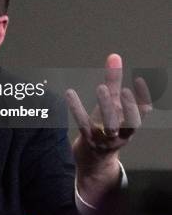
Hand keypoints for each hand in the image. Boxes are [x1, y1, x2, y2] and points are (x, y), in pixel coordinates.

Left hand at [65, 54, 151, 203]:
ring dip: (106, 106)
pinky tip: (70, 93)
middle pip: (128, 121)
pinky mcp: (88, 141)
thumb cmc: (105, 126)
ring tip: (102, 87)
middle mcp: (121, 133)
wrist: (94, 159)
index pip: (142, 112)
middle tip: (119, 88)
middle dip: (126, 104)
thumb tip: (114, 56)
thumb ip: (113, 81)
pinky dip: (77, 108)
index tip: (138, 79)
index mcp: (130, 125)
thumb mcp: (112, 105)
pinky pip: (83, 124)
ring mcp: (105, 139)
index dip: (143, 97)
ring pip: (109, 125)